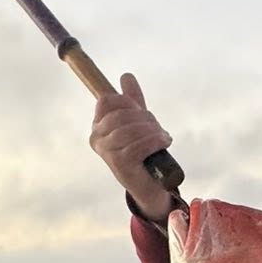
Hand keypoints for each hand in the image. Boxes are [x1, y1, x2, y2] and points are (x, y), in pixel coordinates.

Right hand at [90, 71, 174, 221]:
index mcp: (97, 127)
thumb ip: (132, 101)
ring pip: (131, 129)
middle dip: (144, 118)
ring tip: (162, 137)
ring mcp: (107, 152)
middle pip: (121, 114)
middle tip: (158, 128)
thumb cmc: (142, 153)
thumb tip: (126, 76)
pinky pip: (139, 144)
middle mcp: (97, 139)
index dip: (128, 102)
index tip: (142, 113)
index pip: (107, 101)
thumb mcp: (138, 122)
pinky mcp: (120, 164)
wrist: (150, 186)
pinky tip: (164, 143)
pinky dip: (155, 141)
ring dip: (152, 130)